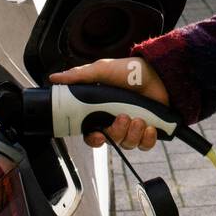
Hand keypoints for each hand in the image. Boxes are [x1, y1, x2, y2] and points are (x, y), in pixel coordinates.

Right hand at [48, 57, 170, 150]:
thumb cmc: (130, 70)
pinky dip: (148, 139)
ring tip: (140, 118)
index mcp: (102, 110)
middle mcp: (116, 121)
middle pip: (111, 140)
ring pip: (128, 143)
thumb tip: (55, 78)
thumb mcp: (102, 70)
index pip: (92, 133)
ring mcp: (133, 126)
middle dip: (117, 131)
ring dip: (133, 133)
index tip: (98, 136)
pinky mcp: (150, 130)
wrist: (160, 71)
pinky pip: (145, 145)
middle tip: (123, 117)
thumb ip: (79, 77)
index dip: (93, 139)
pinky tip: (150, 126)